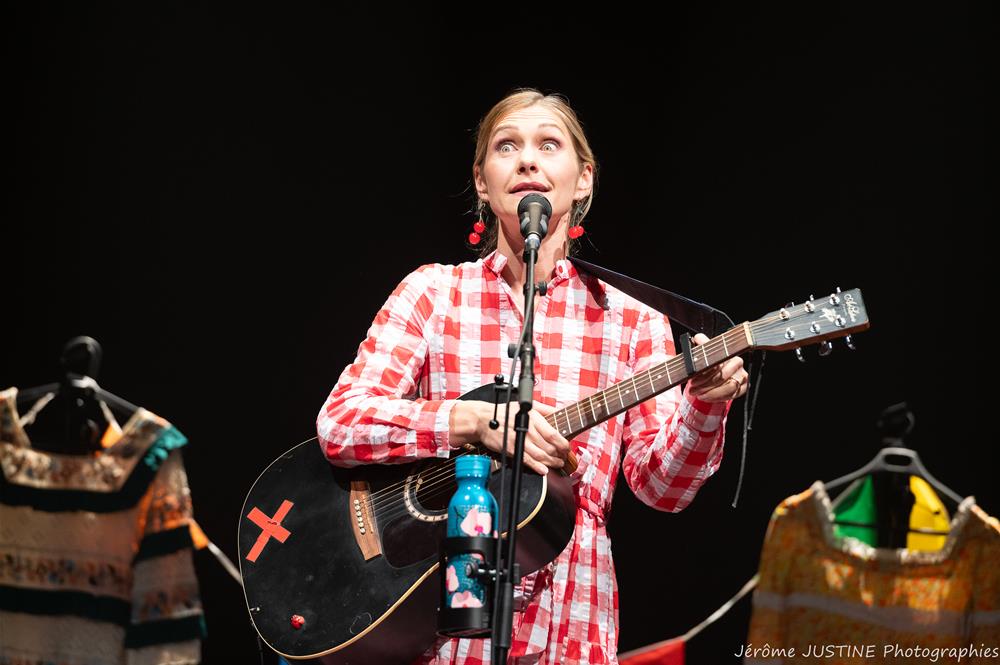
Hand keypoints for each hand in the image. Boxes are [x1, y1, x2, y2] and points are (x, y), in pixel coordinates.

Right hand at [450, 401, 570, 474]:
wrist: (484, 420)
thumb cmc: (506, 412)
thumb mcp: (527, 405)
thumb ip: (545, 409)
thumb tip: (558, 412)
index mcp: (533, 418)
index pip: (553, 434)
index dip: (563, 444)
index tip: (566, 448)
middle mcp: (527, 430)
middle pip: (549, 447)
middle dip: (559, 455)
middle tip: (563, 457)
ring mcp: (519, 440)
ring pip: (540, 455)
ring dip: (551, 462)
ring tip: (557, 464)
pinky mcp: (512, 449)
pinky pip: (527, 461)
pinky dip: (537, 467)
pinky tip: (543, 470)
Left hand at [687, 333, 748, 402]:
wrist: (716, 374)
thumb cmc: (709, 363)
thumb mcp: (703, 354)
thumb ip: (702, 347)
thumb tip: (698, 338)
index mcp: (728, 352)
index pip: (718, 363)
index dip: (704, 373)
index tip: (693, 379)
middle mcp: (737, 363)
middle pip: (723, 376)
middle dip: (705, 385)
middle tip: (693, 389)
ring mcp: (742, 376)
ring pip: (729, 387)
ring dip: (711, 393)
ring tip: (698, 394)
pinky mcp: (743, 387)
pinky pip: (732, 395)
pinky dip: (717, 398)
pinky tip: (707, 397)